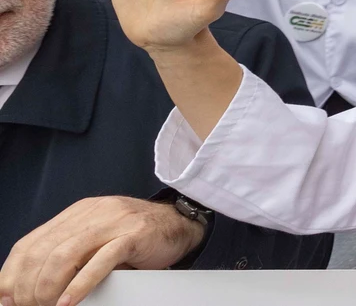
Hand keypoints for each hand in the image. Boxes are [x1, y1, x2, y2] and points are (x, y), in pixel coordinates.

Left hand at [0, 196, 207, 305]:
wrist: (182, 223)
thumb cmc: (138, 238)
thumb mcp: (96, 241)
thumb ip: (68, 255)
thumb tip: (31, 287)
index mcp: (76, 214)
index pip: (29, 244)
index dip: (12, 274)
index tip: (6, 299)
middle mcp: (90, 214)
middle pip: (43, 251)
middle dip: (28, 287)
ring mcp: (112, 222)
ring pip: (65, 255)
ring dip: (49, 288)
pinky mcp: (133, 235)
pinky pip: (101, 260)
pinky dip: (81, 284)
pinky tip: (70, 301)